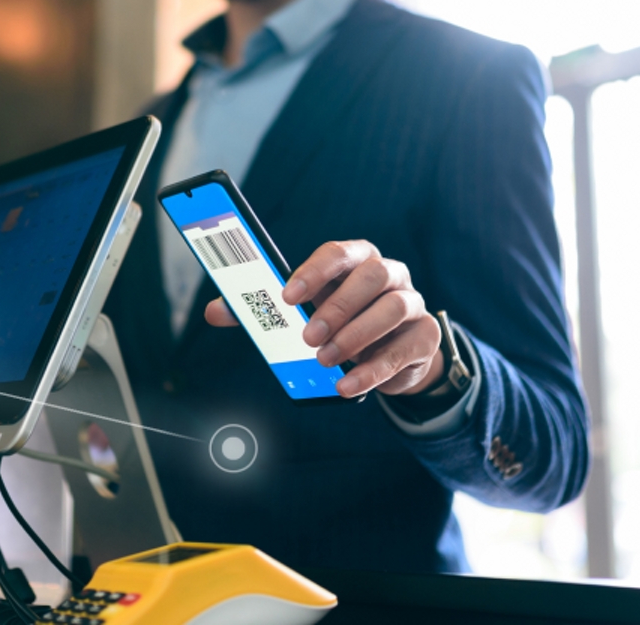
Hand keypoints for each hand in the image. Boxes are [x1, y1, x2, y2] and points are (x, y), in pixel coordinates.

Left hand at [203, 240, 443, 397]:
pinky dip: (373, 370)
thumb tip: (214, 312)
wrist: (390, 351)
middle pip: (372, 276)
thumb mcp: (303, 311)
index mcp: (356, 258)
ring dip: (356, 336)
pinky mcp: (425, 337)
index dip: (313, 272)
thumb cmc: (337, 319)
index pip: (338, 252)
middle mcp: (389, 273)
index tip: (287, 296)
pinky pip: (404, 350)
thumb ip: (261, 310)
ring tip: (325, 361)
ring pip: (393, 309)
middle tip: (308, 337)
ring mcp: (412, 302)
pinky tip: (347, 385)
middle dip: (338, 306)